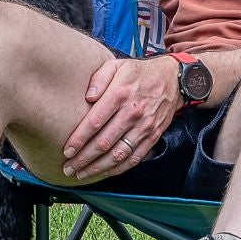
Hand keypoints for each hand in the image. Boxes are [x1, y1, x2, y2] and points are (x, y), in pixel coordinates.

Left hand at [63, 55, 180, 182]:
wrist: (173, 79)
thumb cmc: (139, 73)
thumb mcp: (117, 65)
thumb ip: (99, 78)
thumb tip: (87, 97)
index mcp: (120, 94)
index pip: (95, 121)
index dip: (79, 139)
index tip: (66, 150)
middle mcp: (132, 113)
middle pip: (104, 142)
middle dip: (83, 158)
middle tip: (68, 168)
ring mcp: (144, 127)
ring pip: (118, 154)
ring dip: (98, 168)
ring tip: (81, 174)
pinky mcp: (152, 137)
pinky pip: (133, 158)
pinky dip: (117, 169)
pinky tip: (103, 173)